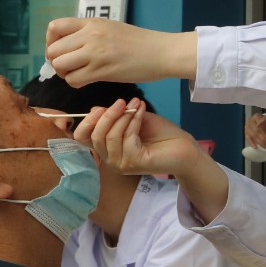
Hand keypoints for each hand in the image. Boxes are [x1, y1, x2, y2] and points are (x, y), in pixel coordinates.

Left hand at [46, 17, 196, 86]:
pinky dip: (75, 83)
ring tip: (78, 74)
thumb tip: (70, 46)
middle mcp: (90, 36)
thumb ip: (90, 33)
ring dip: (65, 73)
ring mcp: (95, 53)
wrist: (161, 52)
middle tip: (69, 66)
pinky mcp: (102, 71)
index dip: (51, 41)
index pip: (55, 27)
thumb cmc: (140, 42)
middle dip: (57, 61)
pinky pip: (73, 80)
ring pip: (60, 65)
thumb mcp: (111, 28)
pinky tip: (87, 81)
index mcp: (92, 23)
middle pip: (54, 50)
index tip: (61, 50)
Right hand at [76, 99, 210, 180]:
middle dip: (107, 116)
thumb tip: (94, 109)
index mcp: (106, 148)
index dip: (86, 121)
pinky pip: (126, 138)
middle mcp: (110, 159)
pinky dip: (133, 121)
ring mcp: (120, 164)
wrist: (184, 147)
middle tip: (121, 102)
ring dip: (122, 117)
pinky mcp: (133, 163)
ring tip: (135, 104)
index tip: (100, 107)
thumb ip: (114, 116)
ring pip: (110, 137)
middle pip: (94, 136)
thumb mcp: (133, 119)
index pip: (82, 138)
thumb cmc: (160, 133)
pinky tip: (141, 112)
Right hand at [245, 113, 265, 150]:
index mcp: (257, 116)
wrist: (258, 121)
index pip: (261, 124)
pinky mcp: (245, 132)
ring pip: (253, 136)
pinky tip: (256, 147)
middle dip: (264, 139)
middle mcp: (250, 121)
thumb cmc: (265, 122)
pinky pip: (248, 138)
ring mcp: (247, 127)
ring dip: (260, 142)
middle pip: (257, 131)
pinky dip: (252, 143)